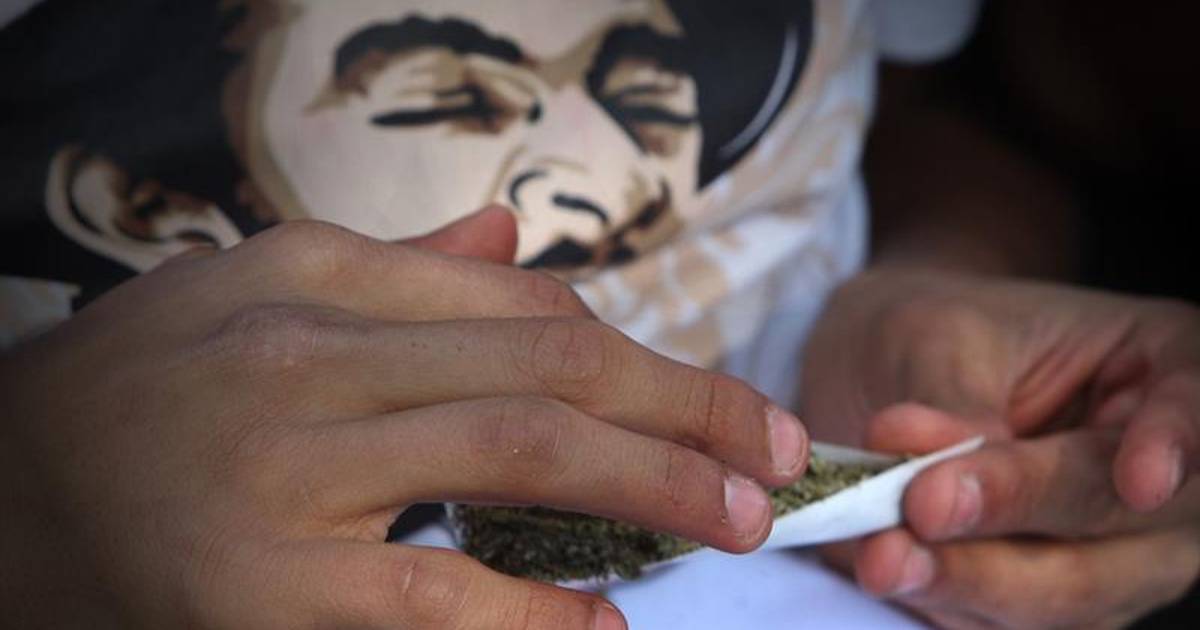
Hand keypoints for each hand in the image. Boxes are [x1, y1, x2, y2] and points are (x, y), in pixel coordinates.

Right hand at [0, 209, 808, 628]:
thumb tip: (518, 243)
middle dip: (686, 409)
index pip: (524, 308)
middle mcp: (310, 356)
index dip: (646, 359)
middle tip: (779, 455)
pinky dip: (534, 614)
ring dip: (648, 485)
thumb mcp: (257, 287)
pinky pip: (433, 598)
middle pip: (547, 367)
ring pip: (513, 457)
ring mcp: (288, 475)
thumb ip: (401, 271)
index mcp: (318, 279)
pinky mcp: (264, 593)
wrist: (3, 493)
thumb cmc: (150, 386)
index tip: (723, 403)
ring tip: (734, 519)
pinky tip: (603, 624)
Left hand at [803, 268, 1199, 627]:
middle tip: (924, 502)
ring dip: (970, 579)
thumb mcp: (938, 340)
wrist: (887, 372)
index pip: (1193, 412)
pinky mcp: (1055, 603)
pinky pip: (1008, 622)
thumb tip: (939, 486)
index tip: (1140, 479)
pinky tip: (888, 565)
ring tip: (882, 552)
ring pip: (1070, 592)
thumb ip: (953, 412)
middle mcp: (1167, 472)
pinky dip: (946, 599)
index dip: (1176, 445)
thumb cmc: (932, 334)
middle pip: (1125, 517)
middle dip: (1018, 515)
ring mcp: (1121, 550)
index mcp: (1163, 365)